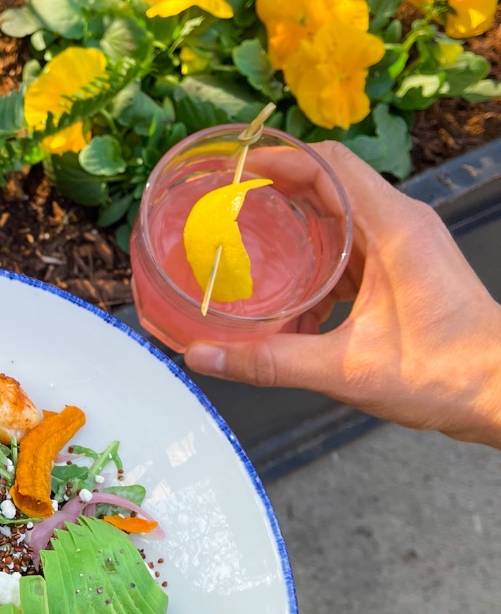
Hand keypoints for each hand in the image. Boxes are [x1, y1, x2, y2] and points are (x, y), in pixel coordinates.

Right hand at [184, 141, 500, 449]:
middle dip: (274, 195)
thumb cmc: (444, 374)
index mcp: (393, 228)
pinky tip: (289, 308)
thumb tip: (204, 356)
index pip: (329, 165)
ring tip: (245, 255)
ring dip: (292, 235)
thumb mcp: (345, 369)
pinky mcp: (401, 271)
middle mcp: (400, 226)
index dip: (277, 160)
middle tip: (225, 213)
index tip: (232, 170)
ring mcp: (403, 247)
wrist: (498, 392)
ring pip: (336, 222)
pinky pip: (348, 254)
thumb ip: (269, 361)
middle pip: (328, 186)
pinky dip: (314, 270)